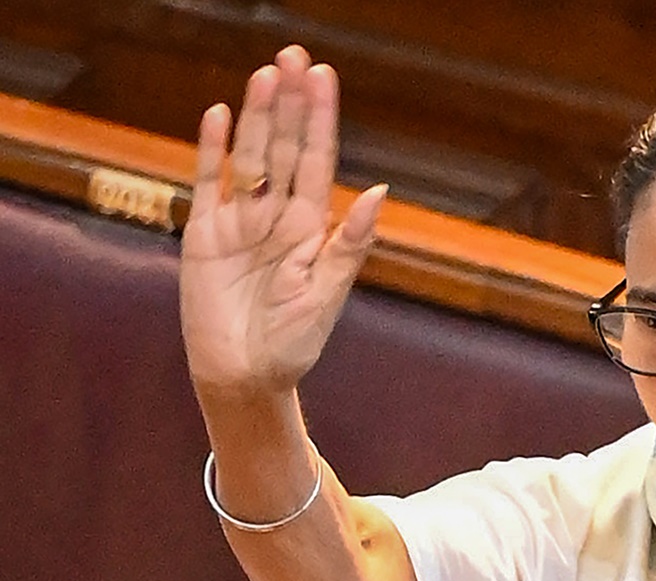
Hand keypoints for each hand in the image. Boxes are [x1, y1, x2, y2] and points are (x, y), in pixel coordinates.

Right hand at [180, 45, 386, 396]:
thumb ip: (351, 243)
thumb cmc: (294, 342)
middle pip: (283, 147)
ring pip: (248, 156)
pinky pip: (208, 184)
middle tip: (294, 55)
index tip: (325, 77)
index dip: (321, 119)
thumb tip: (378, 190)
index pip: (317, 160)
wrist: (245, 377)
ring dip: (255, 116)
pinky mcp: (204, 236)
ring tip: (265, 74)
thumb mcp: (329, 293)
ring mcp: (239, 222)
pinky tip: (217, 114)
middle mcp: (276, 216)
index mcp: (312, 227)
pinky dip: (212, 150)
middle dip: (289, 103)